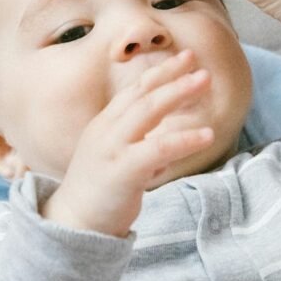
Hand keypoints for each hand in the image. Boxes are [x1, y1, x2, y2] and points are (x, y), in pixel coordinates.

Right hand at [43, 49, 213, 237]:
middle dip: (172, 73)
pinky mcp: (123, 171)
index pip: (135, 90)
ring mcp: (113, 148)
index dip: (160, 71)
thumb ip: (139, 142)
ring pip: (148, 111)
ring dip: (178, 92)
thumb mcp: (116, 157)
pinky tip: (207, 135)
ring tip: (204, 81)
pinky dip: (184, 139)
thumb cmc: (98, 191)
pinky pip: (158, 149)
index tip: (184, 58)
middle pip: (143, 93)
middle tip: (199, 63)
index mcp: (105, 124)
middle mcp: (107, 130)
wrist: (73, 223)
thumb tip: (169, 139)